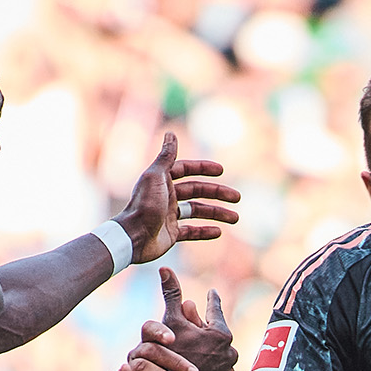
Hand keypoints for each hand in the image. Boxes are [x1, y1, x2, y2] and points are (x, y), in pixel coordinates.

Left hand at [115, 132, 240, 263]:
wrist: (132, 237)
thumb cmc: (144, 205)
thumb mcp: (156, 176)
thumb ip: (166, 156)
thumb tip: (171, 133)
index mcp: (162, 180)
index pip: (186, 170)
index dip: (203, 168)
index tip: (221, 170)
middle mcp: (166, 196)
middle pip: (196, 191)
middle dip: (218, 193)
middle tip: (237, 198)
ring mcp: (169, 216)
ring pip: (198, 211)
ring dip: (217, 213)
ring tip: (235, 218)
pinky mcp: (171, 234)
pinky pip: (192, 231)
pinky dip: (205, 231)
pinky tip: (219, 232)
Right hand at [115, 268, 236, 370]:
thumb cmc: (168, 353)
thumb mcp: (170, 322)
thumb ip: (172, 295)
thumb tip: (165, 268)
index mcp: (221, 334)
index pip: (215, 312)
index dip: (211, 301)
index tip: (212, 293)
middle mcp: (231, 353)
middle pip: (218, 337)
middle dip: (209, 330)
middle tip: (202, 324)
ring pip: (220, 357)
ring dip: (211, 352)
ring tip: (201, 348)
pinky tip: (201, 369)